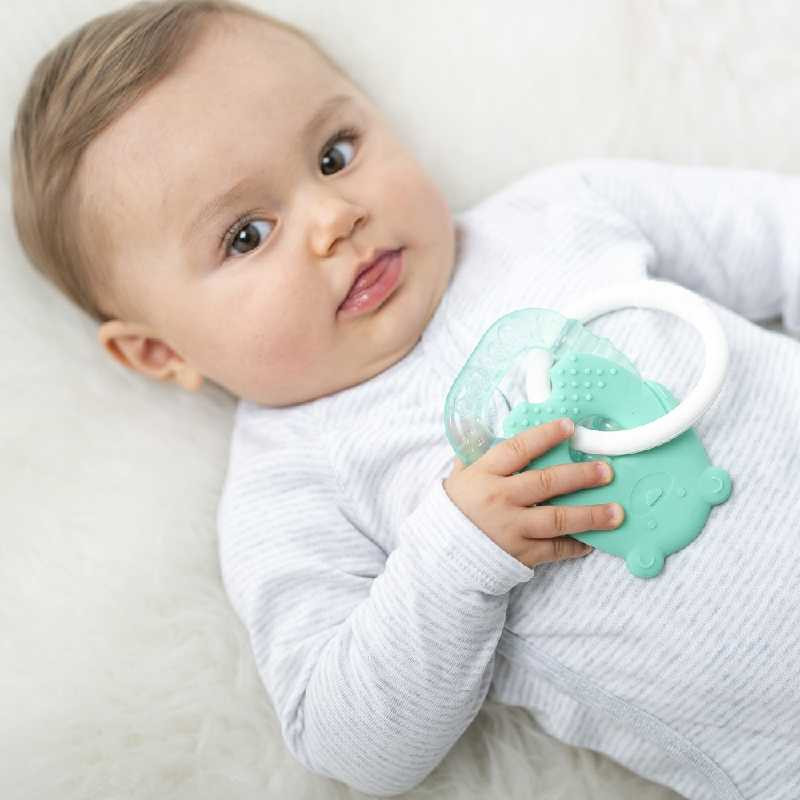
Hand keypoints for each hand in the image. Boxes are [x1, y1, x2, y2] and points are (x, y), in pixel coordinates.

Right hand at [443, 418, 623, 567]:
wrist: (441, 556)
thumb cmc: (453, 511)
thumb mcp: (459, 478)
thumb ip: (475, 456)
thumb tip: (484, 429)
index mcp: (484, 475)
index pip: (518, 449)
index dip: (545, 436)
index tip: (570, 427)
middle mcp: (500, 499)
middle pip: (547, 482)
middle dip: (581, 475)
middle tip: (607, 471)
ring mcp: (511, 528)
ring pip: (558, 518)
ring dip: (591, 514)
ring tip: (617, 511)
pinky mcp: (520, 554)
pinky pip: (554, 549)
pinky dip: (575, 546)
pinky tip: (592, 542)